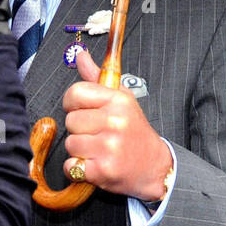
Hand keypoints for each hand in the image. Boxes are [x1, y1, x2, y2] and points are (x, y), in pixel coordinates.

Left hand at [63, 49, 172, 200]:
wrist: (154, 167)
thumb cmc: (135, 132)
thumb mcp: (121, 99)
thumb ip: (97, 78)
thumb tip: (80, 55)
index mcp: (118, 100)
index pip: (75, 93)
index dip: (72, 104)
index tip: (82, 110)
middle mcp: (115, 121)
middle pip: (70, 121)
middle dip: (79, 130)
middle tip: (98, 134)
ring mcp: (109, 147)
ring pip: (71, 143)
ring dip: (80, 150)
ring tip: (98, 150)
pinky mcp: (104, 170)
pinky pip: (71, 166)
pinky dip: (78, 168)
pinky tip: (95, 164)